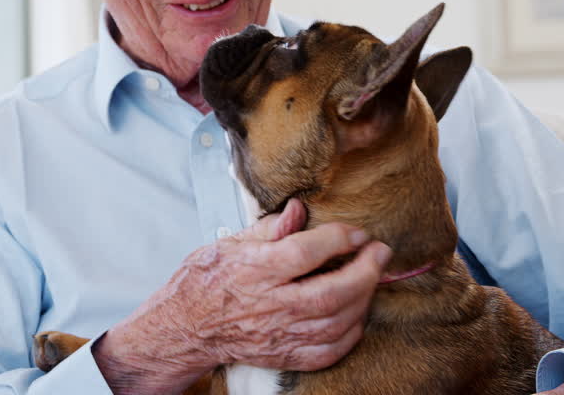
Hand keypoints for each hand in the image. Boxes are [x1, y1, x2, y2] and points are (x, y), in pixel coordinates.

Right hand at [93, 199, 391, 392]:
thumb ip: (269, 228)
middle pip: (330, 292)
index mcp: (255, 270)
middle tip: (380, 252)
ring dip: (363, 299)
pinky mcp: (284, 354)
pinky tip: (356, 314)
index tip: (358, 232)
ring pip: (335, 323)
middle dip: (364, 271)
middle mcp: (269, 304)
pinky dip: (350, 334)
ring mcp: (278, 333)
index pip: (305, 252)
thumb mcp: (230, 243)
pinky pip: (327, 351)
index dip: (338, 239)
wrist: (184, 328)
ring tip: (371, 278)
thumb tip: (299, 209)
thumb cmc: (204, 281)